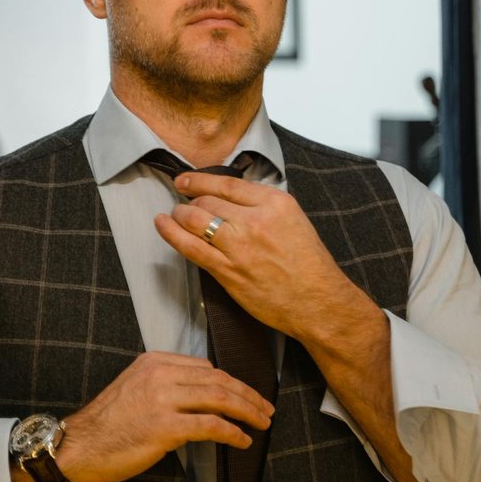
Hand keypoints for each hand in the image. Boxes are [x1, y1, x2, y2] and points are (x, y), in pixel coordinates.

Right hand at [56, 351, 273, 481]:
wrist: (77, 447)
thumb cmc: (107, 425)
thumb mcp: (136, 389)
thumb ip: (168, 386)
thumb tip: (205, 399)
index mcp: (155, 362)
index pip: (206, 367)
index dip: (233, 382)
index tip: (248, 394)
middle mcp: (160, 375)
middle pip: (219, 379)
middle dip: (247, 395)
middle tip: (266, 408)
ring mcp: (162, 399)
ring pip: (220, 398)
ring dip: (247, 411)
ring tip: (261, 422)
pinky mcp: (164, 427)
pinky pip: (210, 426)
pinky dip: (232, 433)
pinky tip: (242, 440)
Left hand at [153, 172, 377, 343]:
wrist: (318, 302)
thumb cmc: (309, 265)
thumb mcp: (294, 220)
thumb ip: (264, 206)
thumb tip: (230, 199)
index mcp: (276, 203)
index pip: (228, 184)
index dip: (200, 180)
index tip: (187, 180)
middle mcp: (256, 220)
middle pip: (207, 201)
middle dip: (190, 201)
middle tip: (184, 205)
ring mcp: (239, 246)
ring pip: (195, 219)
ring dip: (179, 215)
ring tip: (173, 215)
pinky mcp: (228, 271)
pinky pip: (190, 247)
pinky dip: (171, 233)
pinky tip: (163, 225)